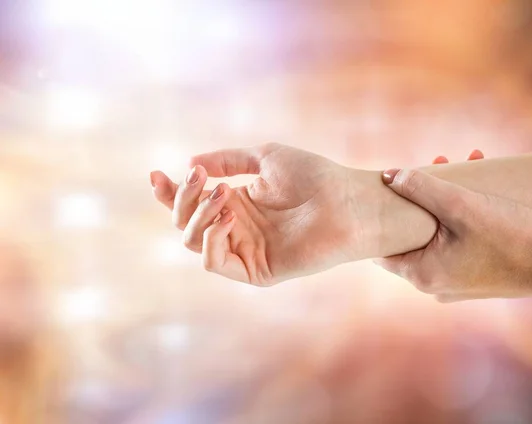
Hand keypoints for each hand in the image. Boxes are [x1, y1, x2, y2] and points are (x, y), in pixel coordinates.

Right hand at [150, 143, 366, 284]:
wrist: (347, 201)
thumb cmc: (314, 176)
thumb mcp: (264, 158)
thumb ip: (226, 161)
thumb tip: (190, 164)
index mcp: (236, 203)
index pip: (191, 202)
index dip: (169, 191)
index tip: (155, 174)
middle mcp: (236, 228)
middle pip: (185, 222)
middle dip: (182, 199)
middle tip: (198, 178)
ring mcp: (244, 250)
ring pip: (194, 240)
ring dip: (198, 215)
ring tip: (222, 193)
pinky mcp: (256, 270)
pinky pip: (215, 262)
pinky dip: (211, 239)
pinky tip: (227, 217)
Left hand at [374, 166, 531, 302]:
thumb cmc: (510, 237)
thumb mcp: (460, 205)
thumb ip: (420, 188)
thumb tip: (389, 176)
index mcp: (421, 274)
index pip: (382, 248)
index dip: (384, 216)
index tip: (389, 190)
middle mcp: (434, 284)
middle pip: (413, 236)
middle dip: (422, 197)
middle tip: (433, 167)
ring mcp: (455, 283)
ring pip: (438, 235)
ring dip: (446, 201)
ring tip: (462, 165)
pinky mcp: (475, 277)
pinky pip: (458, 243)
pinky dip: (464, 218)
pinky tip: (479, 188)